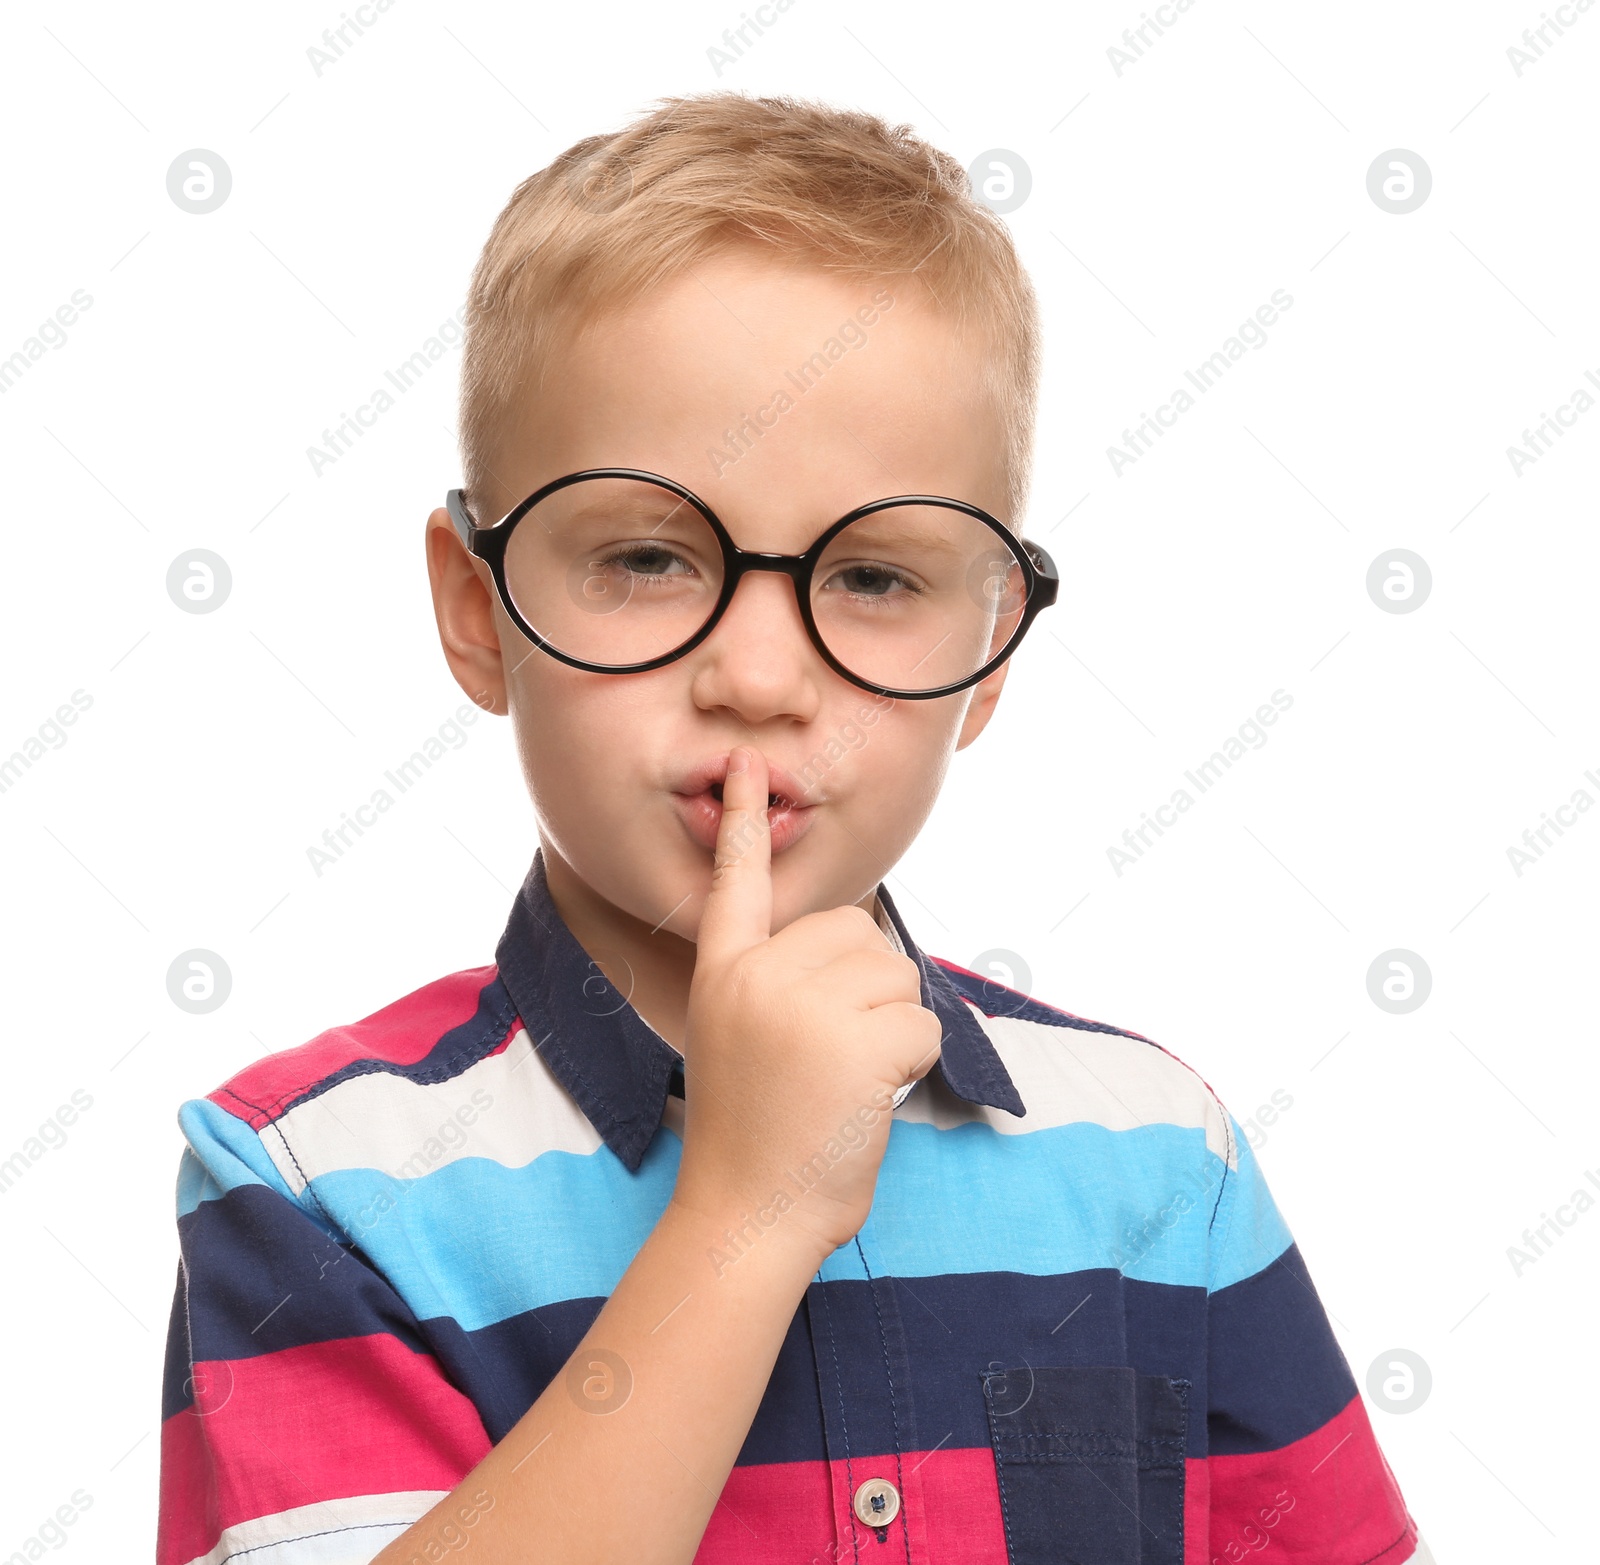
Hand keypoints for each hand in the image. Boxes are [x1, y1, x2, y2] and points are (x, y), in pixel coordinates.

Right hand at [671, 744, 943, 1266]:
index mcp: (723, 973)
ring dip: (890, 1028)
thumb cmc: (753, 1137)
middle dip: (865, 987)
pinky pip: (920, 1023)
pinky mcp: (857, 1040)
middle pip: (856, 931)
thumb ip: (779, 984)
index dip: (748, 821)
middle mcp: (759, 975)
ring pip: (894, 976)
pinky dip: (911, 1062)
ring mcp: (805, 1005)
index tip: (747, 763)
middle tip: (829, 1056)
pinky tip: (866, 1099)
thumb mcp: (739, 1040)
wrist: (744, 1216)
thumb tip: (861, 944)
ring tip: (841, 1082)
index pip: (737, 881)